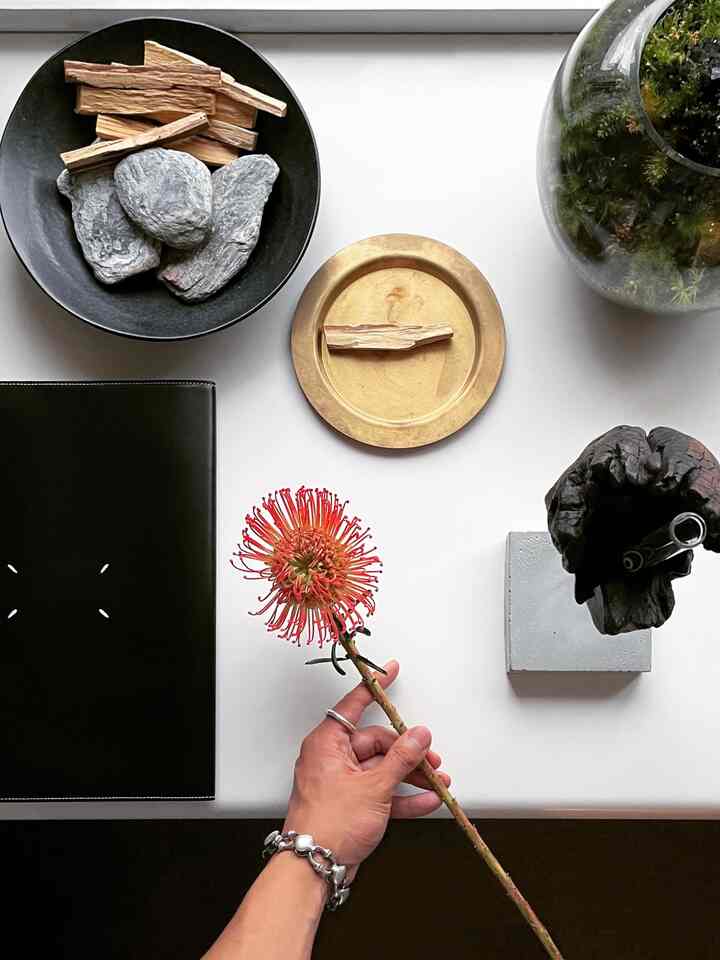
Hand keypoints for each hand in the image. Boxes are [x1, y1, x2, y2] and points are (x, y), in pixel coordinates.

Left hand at [283, 660, 449, 880]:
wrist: (314, 867)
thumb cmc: (328, 824)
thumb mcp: (373, 786)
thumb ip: (401, 759)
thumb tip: (418, 736)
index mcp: (327, 743)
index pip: (354, 704)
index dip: (376, 688)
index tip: (391, 671)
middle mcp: (332, 758)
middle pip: (377, 743)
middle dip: (407, 752)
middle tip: (431, 759)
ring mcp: (342, 782)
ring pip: (382, 769)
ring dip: (410, 776)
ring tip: (436, 781)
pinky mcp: (350, 803)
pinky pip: (381, 792)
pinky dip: (402, 796)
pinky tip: (426, 800)